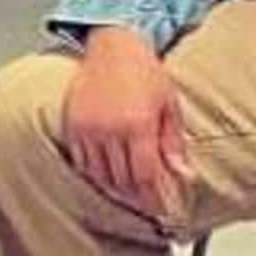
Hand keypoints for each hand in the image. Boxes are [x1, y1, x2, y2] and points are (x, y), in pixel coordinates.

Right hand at [60, 26, 188, 214]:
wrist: (113, 45)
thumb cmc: (145, 71)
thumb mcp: (169, 105)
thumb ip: (173, 142)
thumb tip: (182, 173)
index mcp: (137, 124)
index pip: (146, 176)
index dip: (155, 198)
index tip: (163, 211)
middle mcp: (109, 129)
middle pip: (123, 180)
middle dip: (138, 198)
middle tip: (149, 208)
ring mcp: (88, 128)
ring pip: (101, 175)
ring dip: (117, 191)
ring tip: (130, 198)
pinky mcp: (73, 125)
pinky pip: (82, 162)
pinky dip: (96, 175)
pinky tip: (108, 179)